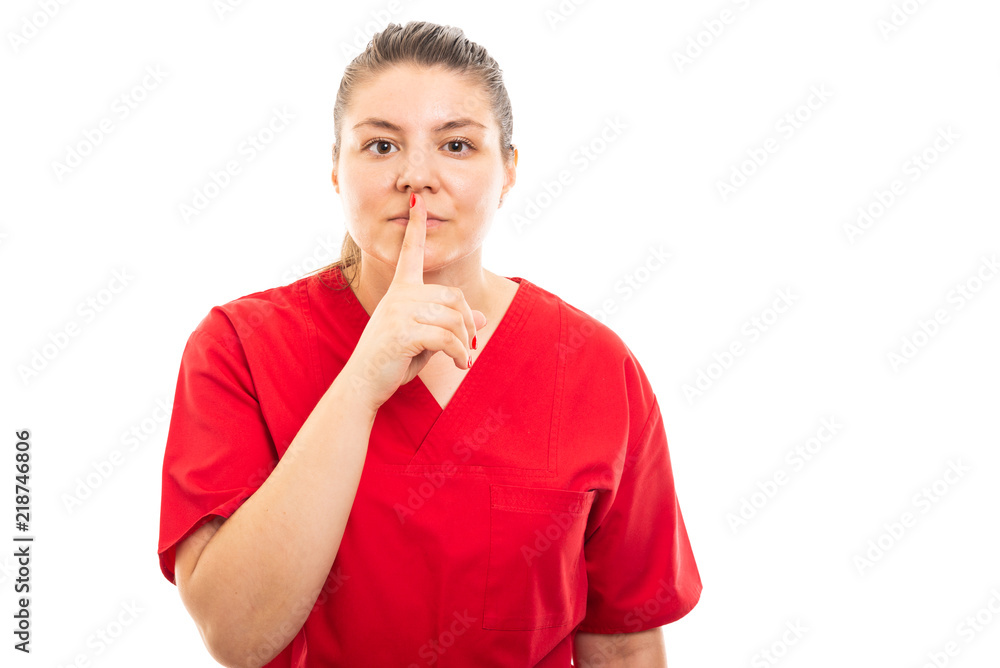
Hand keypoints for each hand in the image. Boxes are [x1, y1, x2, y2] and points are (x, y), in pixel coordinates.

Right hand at [342, 192, 486, 410]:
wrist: (365, 382)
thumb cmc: (393, 360)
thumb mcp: (425, 338)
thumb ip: (450, 324)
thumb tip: (481, 316)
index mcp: (400, 291)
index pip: (410, 252)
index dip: (416, 225)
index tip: (419, 200)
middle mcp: (399, 296)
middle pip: (452, 297)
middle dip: (467, 323)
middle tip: (470, 344)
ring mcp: (399, 312)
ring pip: (453, 318)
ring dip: (465, 342)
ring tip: (463, 359)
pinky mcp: (403, 332)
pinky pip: (447, 338)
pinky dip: (460, 353)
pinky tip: (459, 364)